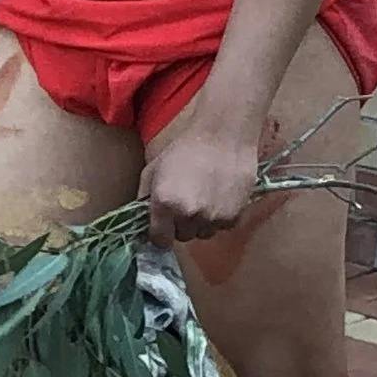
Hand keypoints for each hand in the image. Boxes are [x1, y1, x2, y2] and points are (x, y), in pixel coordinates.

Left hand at [143, 119, 262, 245]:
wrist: (223, 135)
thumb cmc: (184, 148)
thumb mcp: (153, 169)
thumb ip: (144, 197)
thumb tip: (142, 219)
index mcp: (165, 204)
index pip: (160, 241)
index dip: (160, 233)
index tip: (163, 225)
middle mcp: (188, 216)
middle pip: (182, 237)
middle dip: (180, 224)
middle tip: (185, 202)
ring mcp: (213, 218)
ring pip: (203, 233)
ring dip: (200, 222)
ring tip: (203, 197)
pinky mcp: (234, 217)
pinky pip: (222, 227)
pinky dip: (219, 217)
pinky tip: (219, 196)